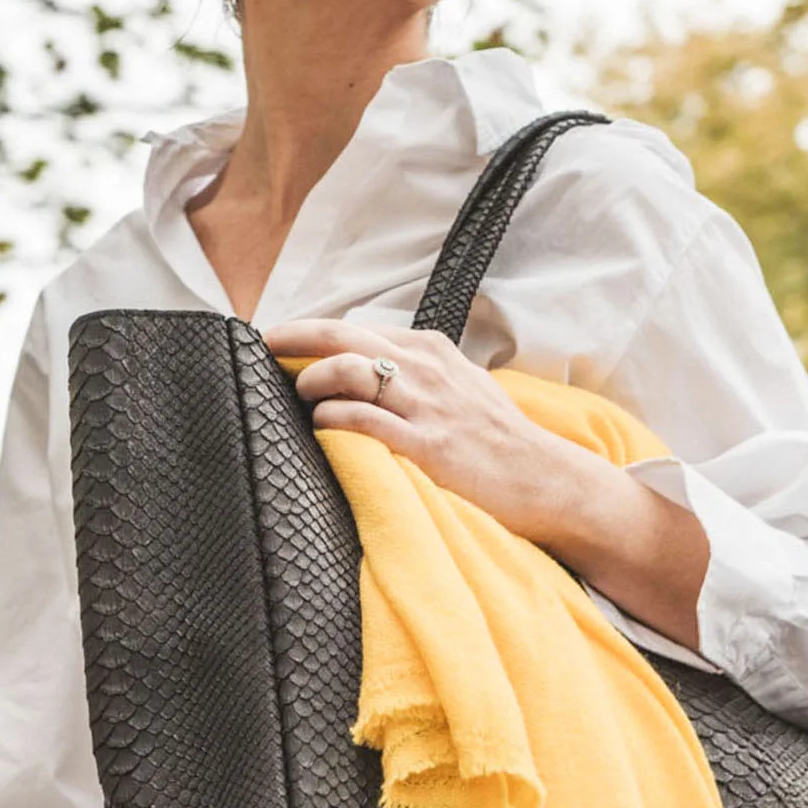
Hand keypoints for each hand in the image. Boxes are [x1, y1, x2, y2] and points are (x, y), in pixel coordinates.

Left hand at [259, 316, 579, 544]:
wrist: (543, 479)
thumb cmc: (497, 438)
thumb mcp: (461, 385)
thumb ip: (418, 372)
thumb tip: (367, 368)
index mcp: (432, 350)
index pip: (359, 328)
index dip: (314, 330)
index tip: (283, 339)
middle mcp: (426, 368)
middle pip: (344, 335)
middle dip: (296, 334)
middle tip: (264, 342)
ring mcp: (426, 405)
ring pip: (348, 371)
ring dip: (312, 379)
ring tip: (300, 393)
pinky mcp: (425, 444)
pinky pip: (361, 420)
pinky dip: (331, 417)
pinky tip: (321, 425)